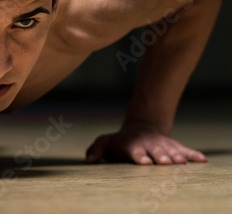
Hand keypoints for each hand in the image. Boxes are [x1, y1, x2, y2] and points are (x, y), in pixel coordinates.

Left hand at [85, 124, 207, 164]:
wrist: (141, 129)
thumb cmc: (120, 141)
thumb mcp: (105, 143)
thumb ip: (96, 150)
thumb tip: (88, 161)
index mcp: (132, 146)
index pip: (135, 151)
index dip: (139, 156)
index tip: (144, 162)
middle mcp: (148, 145)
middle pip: (155, 152)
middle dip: (160, 157)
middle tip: (165, 162)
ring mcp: (162, 145)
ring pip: (171, 151)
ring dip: (177, 157)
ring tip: (182, 163)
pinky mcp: (174, 147)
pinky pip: (185, 150)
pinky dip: (194, 155)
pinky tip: (203, 160)